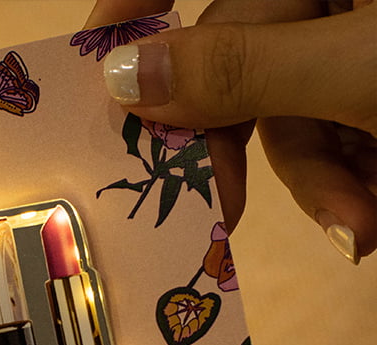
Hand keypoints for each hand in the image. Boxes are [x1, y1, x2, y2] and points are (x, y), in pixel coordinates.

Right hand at [90, 0, 376, 263]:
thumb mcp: (358, 69)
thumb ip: (241, 71)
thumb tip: (123, 77)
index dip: (139, 15)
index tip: (90, 69)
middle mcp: (325, 4)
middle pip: (247, 80)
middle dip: (258, 156)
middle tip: (230, 217)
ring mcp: (348, 51)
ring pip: (291, 125)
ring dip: (319, 188)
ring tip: (358, 227)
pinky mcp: (365, 98)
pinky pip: (328, 143)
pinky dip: (348, 188)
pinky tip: (367, 217)